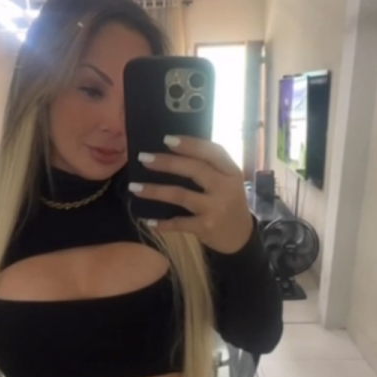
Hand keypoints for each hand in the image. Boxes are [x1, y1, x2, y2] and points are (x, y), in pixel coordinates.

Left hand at [131, 136, 253, 253]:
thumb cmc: (228, 203)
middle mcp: (226, 188)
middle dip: (167, 163)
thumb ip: (209, 167)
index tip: (166, 139)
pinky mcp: (206, 227)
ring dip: (155, 191)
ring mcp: (216, 208)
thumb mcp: (227, 181)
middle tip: (143, 158)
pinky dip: (162, 222)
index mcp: (231, 172)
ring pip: (181, 195)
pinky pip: (179, 223)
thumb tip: (172, 151)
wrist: (241, 237)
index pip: (212, 152)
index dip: (190, 144)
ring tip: (135, 187)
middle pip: (194, 170)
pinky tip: (147, 220)